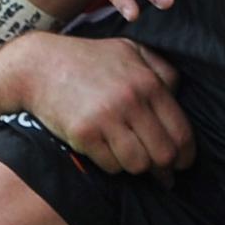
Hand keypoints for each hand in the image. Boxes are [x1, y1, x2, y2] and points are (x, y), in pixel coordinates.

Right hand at [18, 35, 193, 175]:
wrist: (39, 66)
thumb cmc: (87, 59)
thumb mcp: (129, 50)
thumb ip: (159, 69)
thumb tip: (178, 94)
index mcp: (148, 82)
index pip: (181, 132)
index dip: (186, 155)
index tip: (182, 163)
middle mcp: (131, 100)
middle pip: (164, 154)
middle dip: (165, 169)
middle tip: (162, 174)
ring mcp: (107, 118)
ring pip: (138, 165)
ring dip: (137, 167)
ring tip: (132, 160)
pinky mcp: (84, 134)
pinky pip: (111, 166)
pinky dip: (112, 165)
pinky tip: (108, 153)